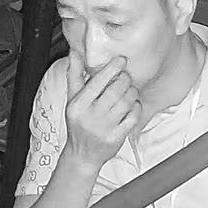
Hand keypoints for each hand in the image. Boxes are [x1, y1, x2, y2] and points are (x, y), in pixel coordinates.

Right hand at [63, 51, 142, 170]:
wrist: (82, 155)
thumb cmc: (78, 123)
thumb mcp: (71, 99)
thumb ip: (74, 75)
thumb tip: (74, 52)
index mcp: (78, 105)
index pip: (97, 81)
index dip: (112, 68)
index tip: (121, 60)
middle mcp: (91, 116)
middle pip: (116, 90)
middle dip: (124, 79)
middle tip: (125, 76)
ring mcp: (105, 128)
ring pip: (127, 101)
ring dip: (131, 92)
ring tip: (128, 90)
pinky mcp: (117, 137)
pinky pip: (133, 116)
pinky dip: (136, 106)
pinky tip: (132, 104)